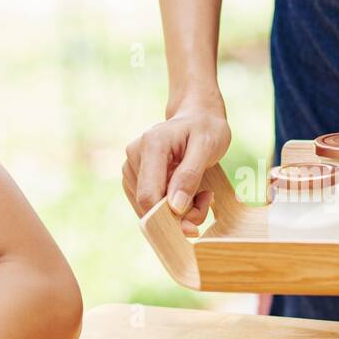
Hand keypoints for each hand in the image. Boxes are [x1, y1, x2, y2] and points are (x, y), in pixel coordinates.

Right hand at [123, 98, 230, 234]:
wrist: (197, 116)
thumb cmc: (205, 128)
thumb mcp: (208, 147)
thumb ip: (190, 175)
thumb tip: (175, 207)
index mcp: (151, 145)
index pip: (148, 196)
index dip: (168, 218)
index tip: (195, 223)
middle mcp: (134, 155)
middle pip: (149, 205)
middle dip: (179, 214)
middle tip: (206, 199)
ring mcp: (130, 167)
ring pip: (149, 209)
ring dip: (178, 212)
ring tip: (200, 193)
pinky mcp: (133, 177)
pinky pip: (149, 205)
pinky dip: (171, 208)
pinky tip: (187, 194)